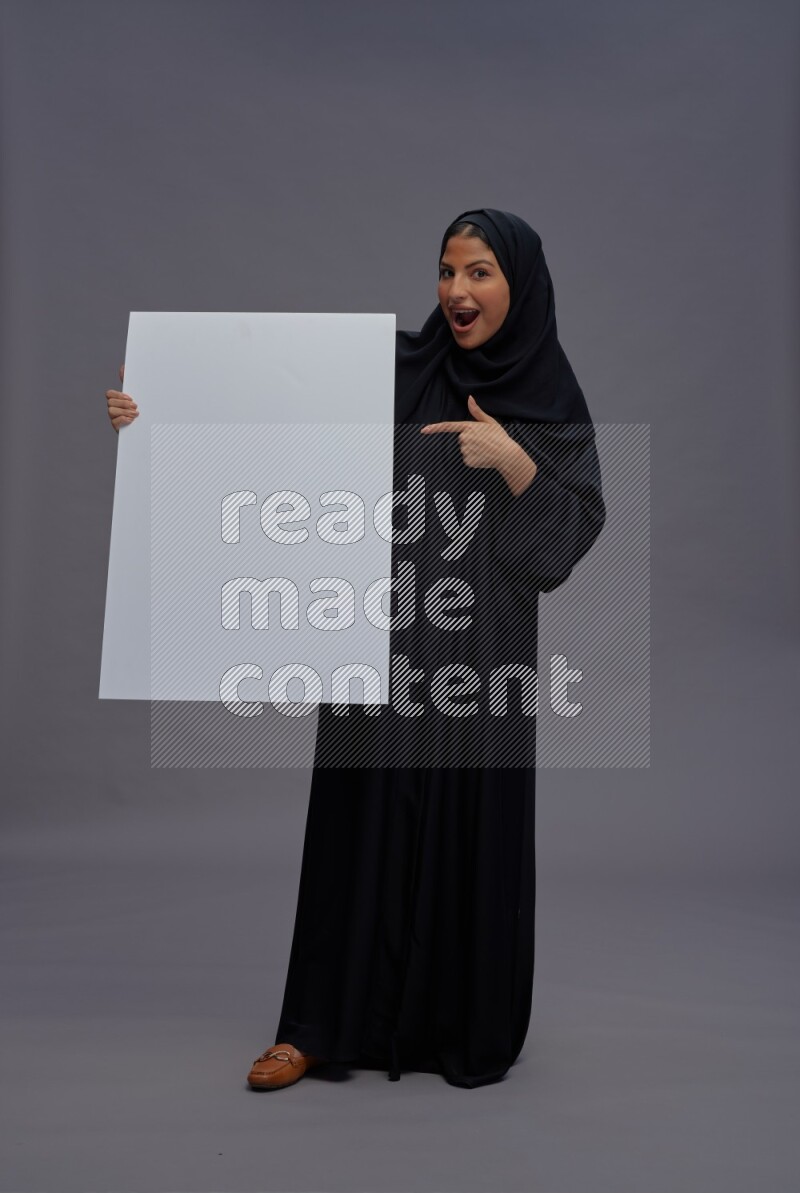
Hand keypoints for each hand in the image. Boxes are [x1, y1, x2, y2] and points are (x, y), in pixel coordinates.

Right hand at [105, 363, 138, 432]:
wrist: (150, 427)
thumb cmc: (143, 409)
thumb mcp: (139, 395)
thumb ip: (130, 382)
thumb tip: (123, 367)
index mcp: (118, 400)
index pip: (109, 394)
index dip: (118, 394)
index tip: (130, 397)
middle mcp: (114, 409)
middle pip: (110, 402)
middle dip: (123, 403)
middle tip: (135, 406)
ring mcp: (114, 418)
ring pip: (111, 411)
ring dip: (124, 411)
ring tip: (135, 414)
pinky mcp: (117, 428)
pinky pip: (114, 423)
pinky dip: (123, 420)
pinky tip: (132, 420)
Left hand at [420, 394, 537, 495]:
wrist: (507, 454)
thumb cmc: (499, 437)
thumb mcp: (489, 421)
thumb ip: (477, 411)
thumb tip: (470, 398)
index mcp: (469, 426)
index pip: (448, 426)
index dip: (435, 428)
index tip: (423, 430)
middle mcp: (465, 438)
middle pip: (461, 439)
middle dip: (470, 440)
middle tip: (483, 441)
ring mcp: (465, 450)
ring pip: (464, 449)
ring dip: (473, 450)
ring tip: (484, 449)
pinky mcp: (467, 460)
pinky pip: (467, 459)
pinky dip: (474, 459)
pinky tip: (483, 456)